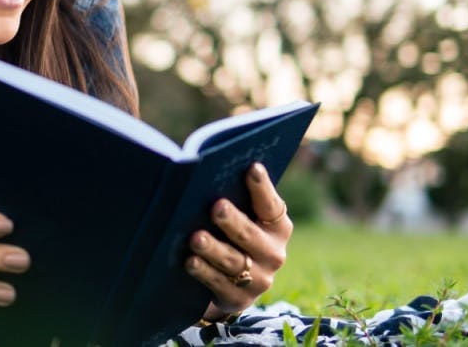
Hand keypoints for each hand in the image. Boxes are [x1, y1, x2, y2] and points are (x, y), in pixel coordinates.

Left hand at [185, 162, 291, 319]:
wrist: (229, 282)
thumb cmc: (230, 234)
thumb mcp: (241, 217)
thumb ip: (233, 197)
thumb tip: (206, 170)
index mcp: (277, 228)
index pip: (271, 206)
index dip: (262, 188)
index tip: (252, 168)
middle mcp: (273, 254)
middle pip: (251, 236)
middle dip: (233, 222)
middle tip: (217, 207)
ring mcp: (259, 279)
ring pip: (233, 261)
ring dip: (214, 249)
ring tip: (196, 237)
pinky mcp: (238, 299)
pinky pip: (219, 284)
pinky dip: (204, 272)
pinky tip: (190, 261)